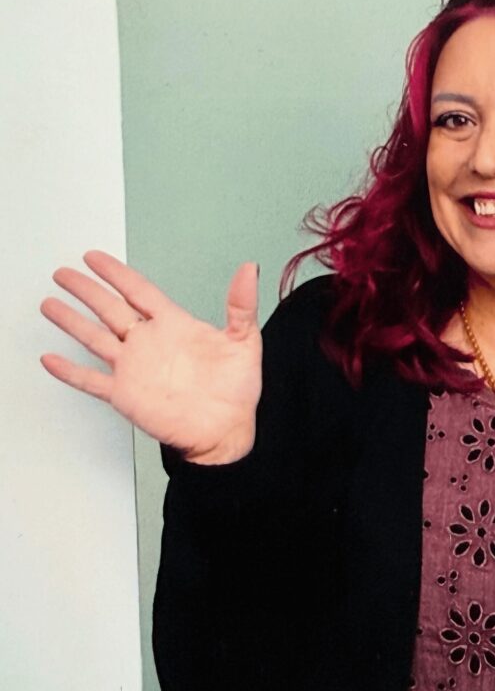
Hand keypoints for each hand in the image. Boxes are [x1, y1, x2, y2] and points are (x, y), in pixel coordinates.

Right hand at [40, 251, 262, 463]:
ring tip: (50, 305)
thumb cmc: (236, 390)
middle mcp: (150, 343)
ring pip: (94, 338)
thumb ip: (241, 304)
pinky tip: (51, 359)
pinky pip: (91, 380)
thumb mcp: (244, 340)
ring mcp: (135, 368)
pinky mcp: (125, 394)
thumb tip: (249, 270)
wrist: (225, 431)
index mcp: (175, 325)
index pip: (139, 291)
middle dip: (86, 290)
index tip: (95, 259)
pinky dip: (70, 370)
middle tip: (64, 273)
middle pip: (110, 309)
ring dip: (72, 322)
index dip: (116, 274)